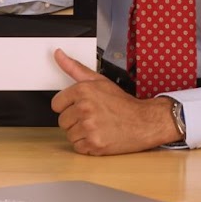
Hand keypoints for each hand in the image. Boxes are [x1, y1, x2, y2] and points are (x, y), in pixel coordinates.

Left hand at [50, 50, 180, 155]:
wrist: (144, 121)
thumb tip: (58, 54)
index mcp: (83, 91)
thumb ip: (75, 68)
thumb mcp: (99, 80)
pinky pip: (78, 147)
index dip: (68, 106)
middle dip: (75, 121)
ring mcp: (89, 127)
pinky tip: (99, 136)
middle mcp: (85, 108)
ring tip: (97, 126)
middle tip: (92, 117)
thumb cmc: (122, 103)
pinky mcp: (94, 144)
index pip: (56, 104)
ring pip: (70, 135)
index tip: (79, 107)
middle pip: (62, 121)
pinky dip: (87, 145)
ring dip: (81, 133)